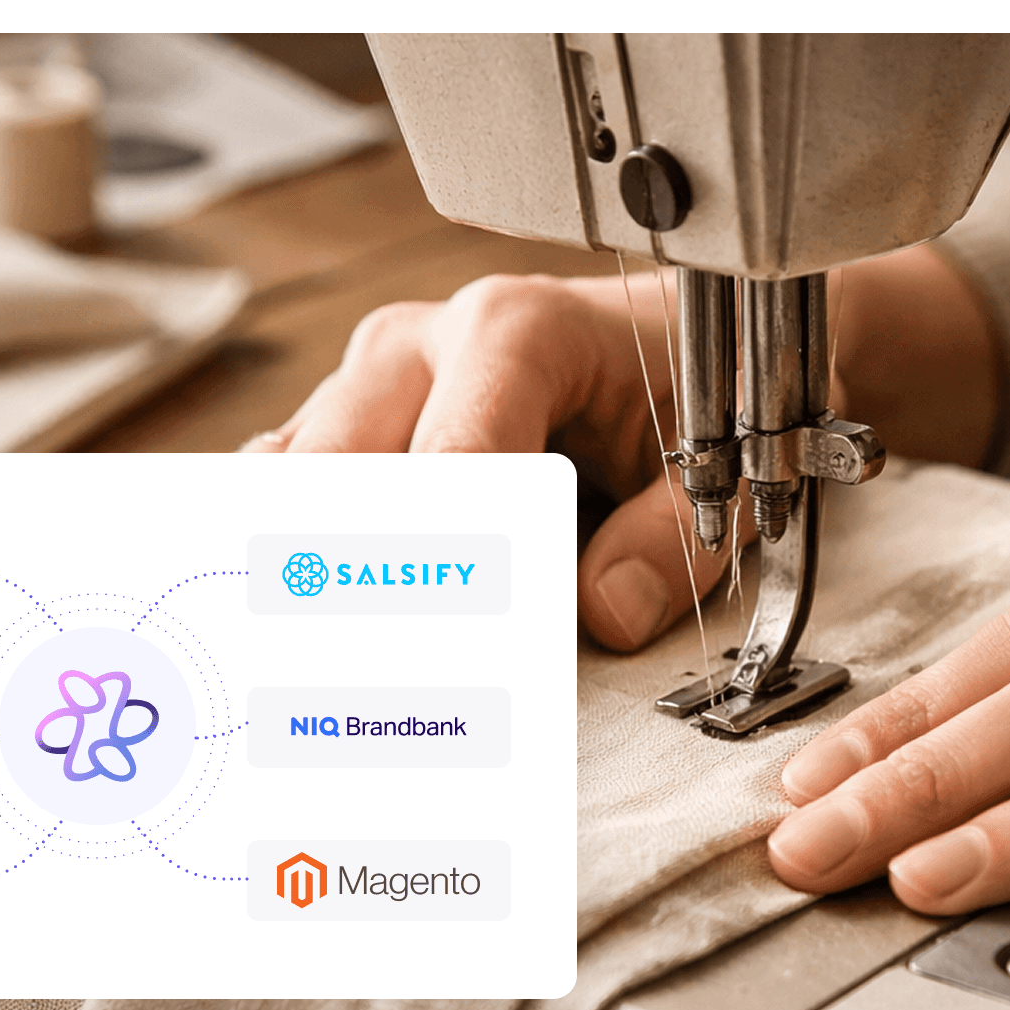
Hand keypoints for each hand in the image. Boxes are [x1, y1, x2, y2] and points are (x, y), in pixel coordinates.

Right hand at [246, 246, 1004, 650]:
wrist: (677, 338)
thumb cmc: (694, 392)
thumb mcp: (725, 460)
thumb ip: (674, 533)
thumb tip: (606, 610)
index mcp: (516, 330)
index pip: (451, 456)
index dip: (445, 558)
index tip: (449, 650)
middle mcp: (420, 345)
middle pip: (339, 466)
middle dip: (354, 574)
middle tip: (378, 679)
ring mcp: (368, 382)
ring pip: (290, 478)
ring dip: (306, 568)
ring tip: (323, 664)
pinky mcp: (343, 426)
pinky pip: (284, 489)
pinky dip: (293, 556)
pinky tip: (305, 628)